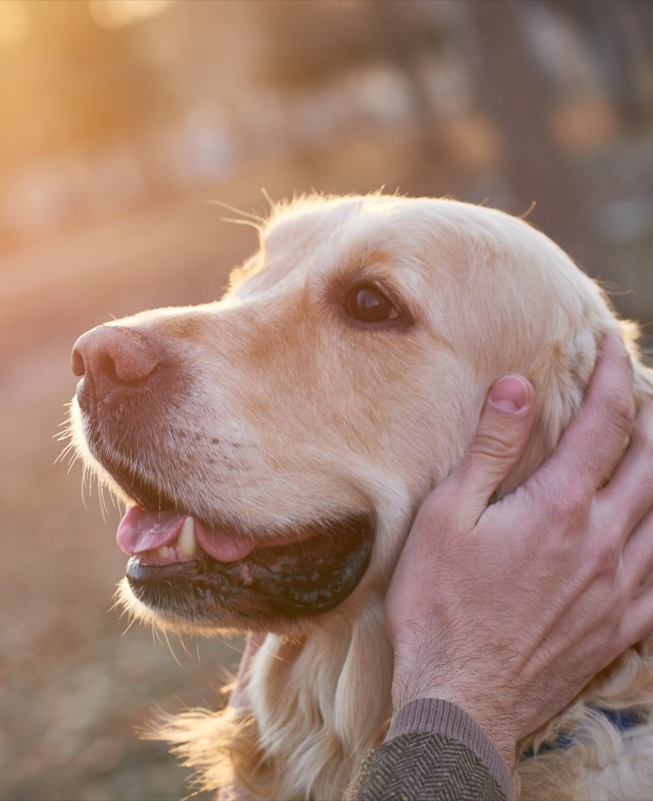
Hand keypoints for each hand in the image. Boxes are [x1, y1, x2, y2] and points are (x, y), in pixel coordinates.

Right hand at [387, 331, 652, 768]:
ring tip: (652, 448)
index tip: (611, 342)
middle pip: (652, 462)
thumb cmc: (439, 607)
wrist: (463, 698)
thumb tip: (517, 387)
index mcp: (560, 506)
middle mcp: (604, 540)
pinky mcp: (623, 625)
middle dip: (651, 417)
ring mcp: (621, 586)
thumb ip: (490, 450)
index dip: (613, 375)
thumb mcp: (446, 518)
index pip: (605, 423)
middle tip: (641, 390)